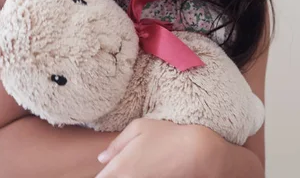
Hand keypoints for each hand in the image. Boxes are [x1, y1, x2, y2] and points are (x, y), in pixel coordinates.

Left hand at [95, 118, 226, 177]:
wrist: (197, 153)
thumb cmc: (168, 136)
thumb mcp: (139, 127)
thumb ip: (117, 143)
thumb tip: (102, 158)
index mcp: (120, 166)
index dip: (103, 173)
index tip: (108, 167)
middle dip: (114, 174)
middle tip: (126, 163)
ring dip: (127, 175)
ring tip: (140, 165)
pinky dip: (139, 176)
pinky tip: (148, 169)